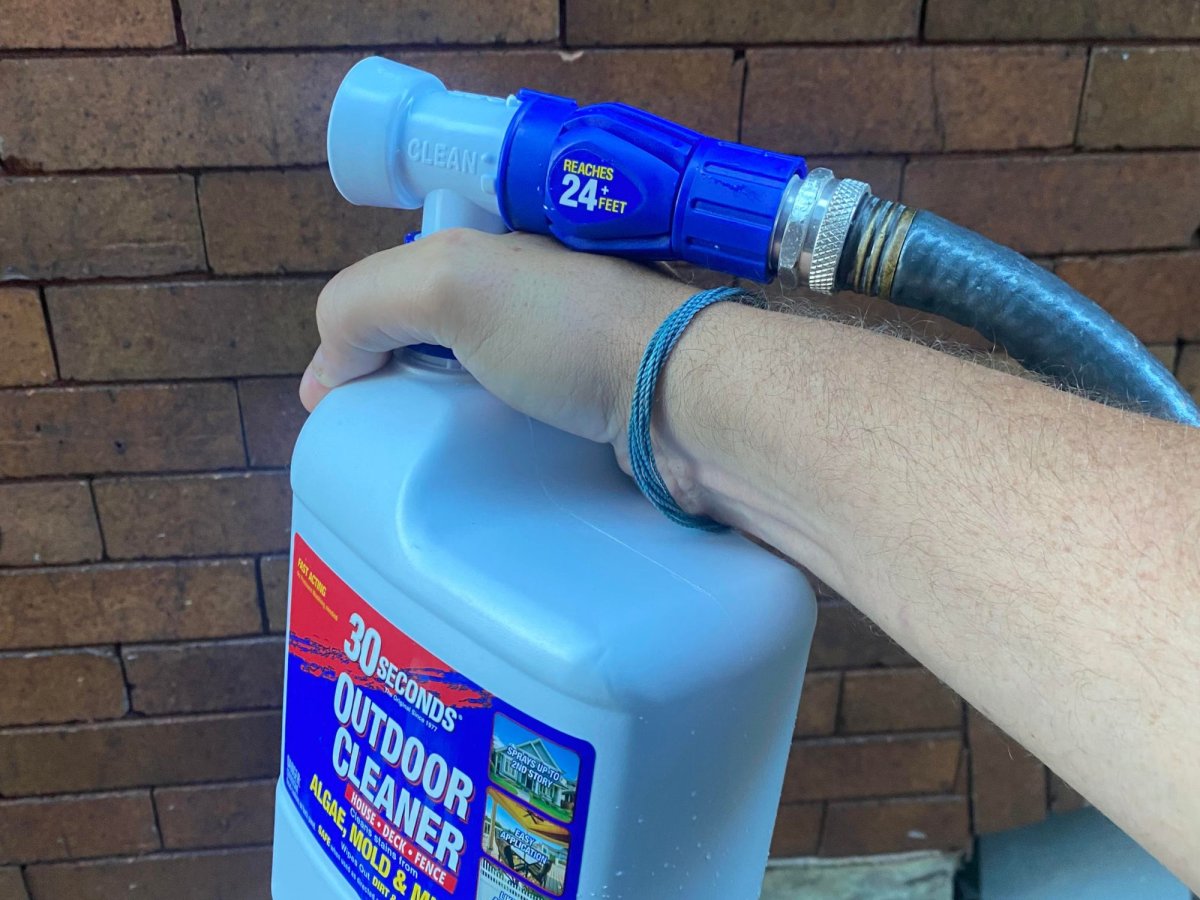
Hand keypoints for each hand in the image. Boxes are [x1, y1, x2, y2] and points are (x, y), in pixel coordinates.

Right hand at [300, 229, 694, 453]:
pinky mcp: (584, 406)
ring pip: (466, 385)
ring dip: (435, 420)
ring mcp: (558, 351)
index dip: (360, 332)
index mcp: (492, 248)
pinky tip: (474, 469)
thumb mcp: (452, 284)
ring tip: (419, 460)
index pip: (395, 282)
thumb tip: (325, 376)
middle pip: (427, 336)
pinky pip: (509, 424)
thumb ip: (365, 303)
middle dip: (394, 378)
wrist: (684, 400)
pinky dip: (481, 445)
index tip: (345, 392)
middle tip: (379, 430)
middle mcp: (524, 293)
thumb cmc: (571, 332)